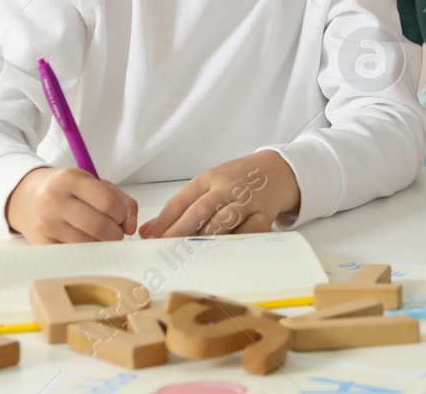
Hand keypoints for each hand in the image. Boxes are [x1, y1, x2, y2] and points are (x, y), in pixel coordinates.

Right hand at [6, 167, 137, 244]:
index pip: (107, 203)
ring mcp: (45, 223)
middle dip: (116, 233)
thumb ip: (119, 199)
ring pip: (87, 243)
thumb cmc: (66, 189)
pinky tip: (86, 242)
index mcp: (69, 179)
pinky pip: (73, 253)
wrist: (27, 197)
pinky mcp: (40, 243)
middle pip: (99, 226)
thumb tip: (131, 226)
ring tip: (102, 236)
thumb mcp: (91, 182)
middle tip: (117, 232)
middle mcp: (54, 200)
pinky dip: (87, 250)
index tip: (123, 219)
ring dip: (103, 243)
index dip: (122, 216)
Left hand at [138, 150, 298, 237]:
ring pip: (223, 222)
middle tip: (164, 250)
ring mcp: (248, 201)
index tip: (149, 238)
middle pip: (200, 210)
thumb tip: (147, 232)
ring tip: (188, 254)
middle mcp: (228, 187)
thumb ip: (180, 207)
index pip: (182, 200)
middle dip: (180, 232)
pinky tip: (221, 253)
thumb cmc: (236, 181)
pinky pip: (247, 233)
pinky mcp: (264, 215)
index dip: (164, 221)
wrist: (278, 171)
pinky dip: (233, 243)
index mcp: (210, 178)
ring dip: (204, 239)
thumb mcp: (208, 185)